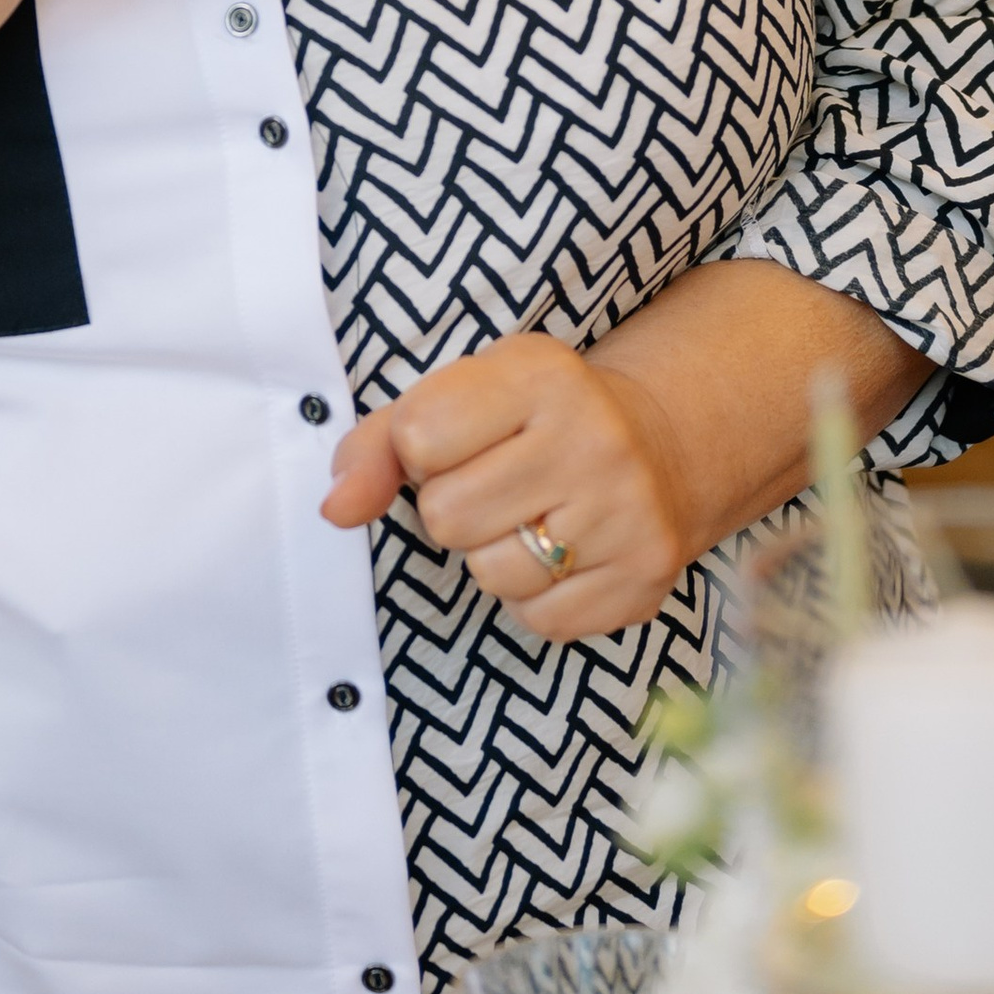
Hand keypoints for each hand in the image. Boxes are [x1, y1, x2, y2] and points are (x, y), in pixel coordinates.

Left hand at [320, 332, 688, 641]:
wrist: (658, 446)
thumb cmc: (529, 422)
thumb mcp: (458, 398)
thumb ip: (379, 446)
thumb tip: (335, 509)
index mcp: (539, 374)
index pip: (419, 438)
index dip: (420, 453)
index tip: (458, 443)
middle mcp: (594, 437)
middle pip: (448, 517)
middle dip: (455, 511)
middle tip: (497, 486)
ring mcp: (627, 510)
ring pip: (491, 575)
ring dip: (495, 557)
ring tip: (530, 519)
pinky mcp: (644, 576)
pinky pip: (540, 619)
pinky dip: (536, 597)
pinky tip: (564, 554)